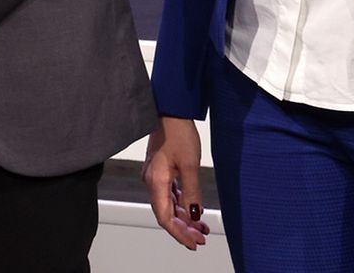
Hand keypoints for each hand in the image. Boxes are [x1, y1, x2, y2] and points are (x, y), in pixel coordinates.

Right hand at [143, 117, 210, 250]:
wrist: (170, 111)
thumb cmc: (177, 133)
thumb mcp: (190, 165)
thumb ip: (192, 192)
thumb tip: (195, 215)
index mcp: (156, 181)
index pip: (165, 217)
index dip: (179, 233)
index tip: (193, 243)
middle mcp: (152, 181)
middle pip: (166, 213)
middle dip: (184, 228)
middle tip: (201, 238)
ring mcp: (155, 176)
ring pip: (168, 204)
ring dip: (184, 217)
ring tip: (201, 227)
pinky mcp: (160, 170)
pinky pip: (169, 194)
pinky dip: (181, 204)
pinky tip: (193, 208)